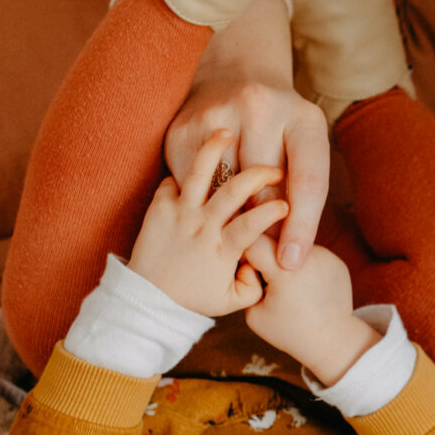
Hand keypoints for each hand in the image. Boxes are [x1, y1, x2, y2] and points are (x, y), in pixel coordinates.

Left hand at [126, 131, 286, 315]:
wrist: (147, 299)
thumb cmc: (194, 299)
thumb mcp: (232, 301)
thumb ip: (256, 283)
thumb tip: (263, 259)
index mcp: (222, 250)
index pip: (252, 224)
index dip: (272, 211)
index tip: (286, 205)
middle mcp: (201, 228)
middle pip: (231, 191)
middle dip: (257, 174)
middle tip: (274, 170)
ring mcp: (179, 215)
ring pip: (198, 174)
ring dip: (214, 150)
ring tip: (227, 132)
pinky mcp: (159, 208)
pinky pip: (173, 180)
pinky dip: (184, 172)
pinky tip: (198, 163)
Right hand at [161, 0, 331, 266]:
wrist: (238, 74)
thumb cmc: (281, 128)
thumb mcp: (305, 145)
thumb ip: (302, 189)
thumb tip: (288, 254)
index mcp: (304, 118)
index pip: (308, 181)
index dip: (301, 227)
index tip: (292, 262)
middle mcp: (262, 108)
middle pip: (261, 189)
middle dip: (263, 225)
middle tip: (261, 251)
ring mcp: (219, 114)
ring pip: (225, 189)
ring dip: (229, 215)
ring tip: (232, 230)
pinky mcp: (185, 127)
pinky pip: (195, 182)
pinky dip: (203, 200)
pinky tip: (207, 205)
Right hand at [243, 235, 379, 385]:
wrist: (332, 341)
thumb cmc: (289, 331)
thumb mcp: (254, 313)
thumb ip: (246, 283)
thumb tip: (245, 258)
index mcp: (285, 272)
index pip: (253, 242)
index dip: (245, 254)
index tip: (248, 271)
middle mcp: (307, 258)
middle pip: (274, 237)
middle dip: (265, 254)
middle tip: (267, 279)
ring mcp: (325, 257)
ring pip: (293, 244)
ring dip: (285, 258)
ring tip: (291, 287)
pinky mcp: (336, 260)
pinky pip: (310, 254)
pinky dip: (303, 265)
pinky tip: (307, 287)